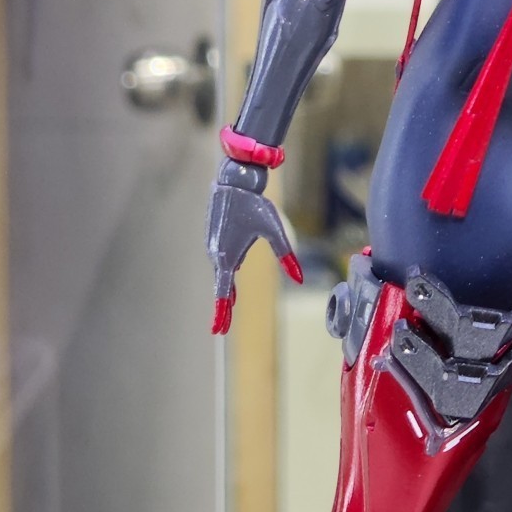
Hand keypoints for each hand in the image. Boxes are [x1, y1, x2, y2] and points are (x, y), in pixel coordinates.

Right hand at [205, 178, 302, 334]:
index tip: (218, 330)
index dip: (222, 312)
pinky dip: (228, 265)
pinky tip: (234, 262)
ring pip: (223, 268)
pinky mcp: (213, 236)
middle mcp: (215, 253)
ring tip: (229, 302)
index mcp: (227, 256)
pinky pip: (222, 256)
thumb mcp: (275, 230)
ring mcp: (212, 245)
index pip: (223, 292)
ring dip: (227, 282)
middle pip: (222, 284)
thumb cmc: (255, 204)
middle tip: (222, 327)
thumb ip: (286, 255)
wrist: (235, 180)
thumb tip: (300, 278)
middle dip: (225, 303)